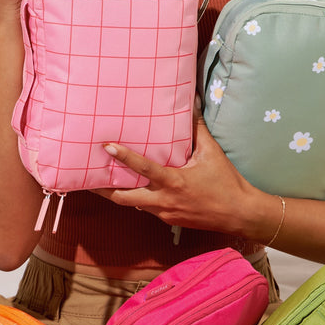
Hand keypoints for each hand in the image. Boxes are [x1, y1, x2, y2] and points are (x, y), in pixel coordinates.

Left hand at [95, 115, 257, 234]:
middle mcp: (164, 200)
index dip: (123, 157)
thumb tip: (192, 105)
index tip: (106, 147)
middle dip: (103, 191)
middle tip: (85, 180)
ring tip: (101, 183)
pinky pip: (147, 208)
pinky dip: (137, 199)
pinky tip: (132, 189)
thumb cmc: (227, 182)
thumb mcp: (212, 153)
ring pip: (133, 204)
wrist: (240, 214)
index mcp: (174, 182)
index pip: (143, 168)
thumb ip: (198, 130)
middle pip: (124, 199)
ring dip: (118, 195)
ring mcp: (165, 213)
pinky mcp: (169, 220)